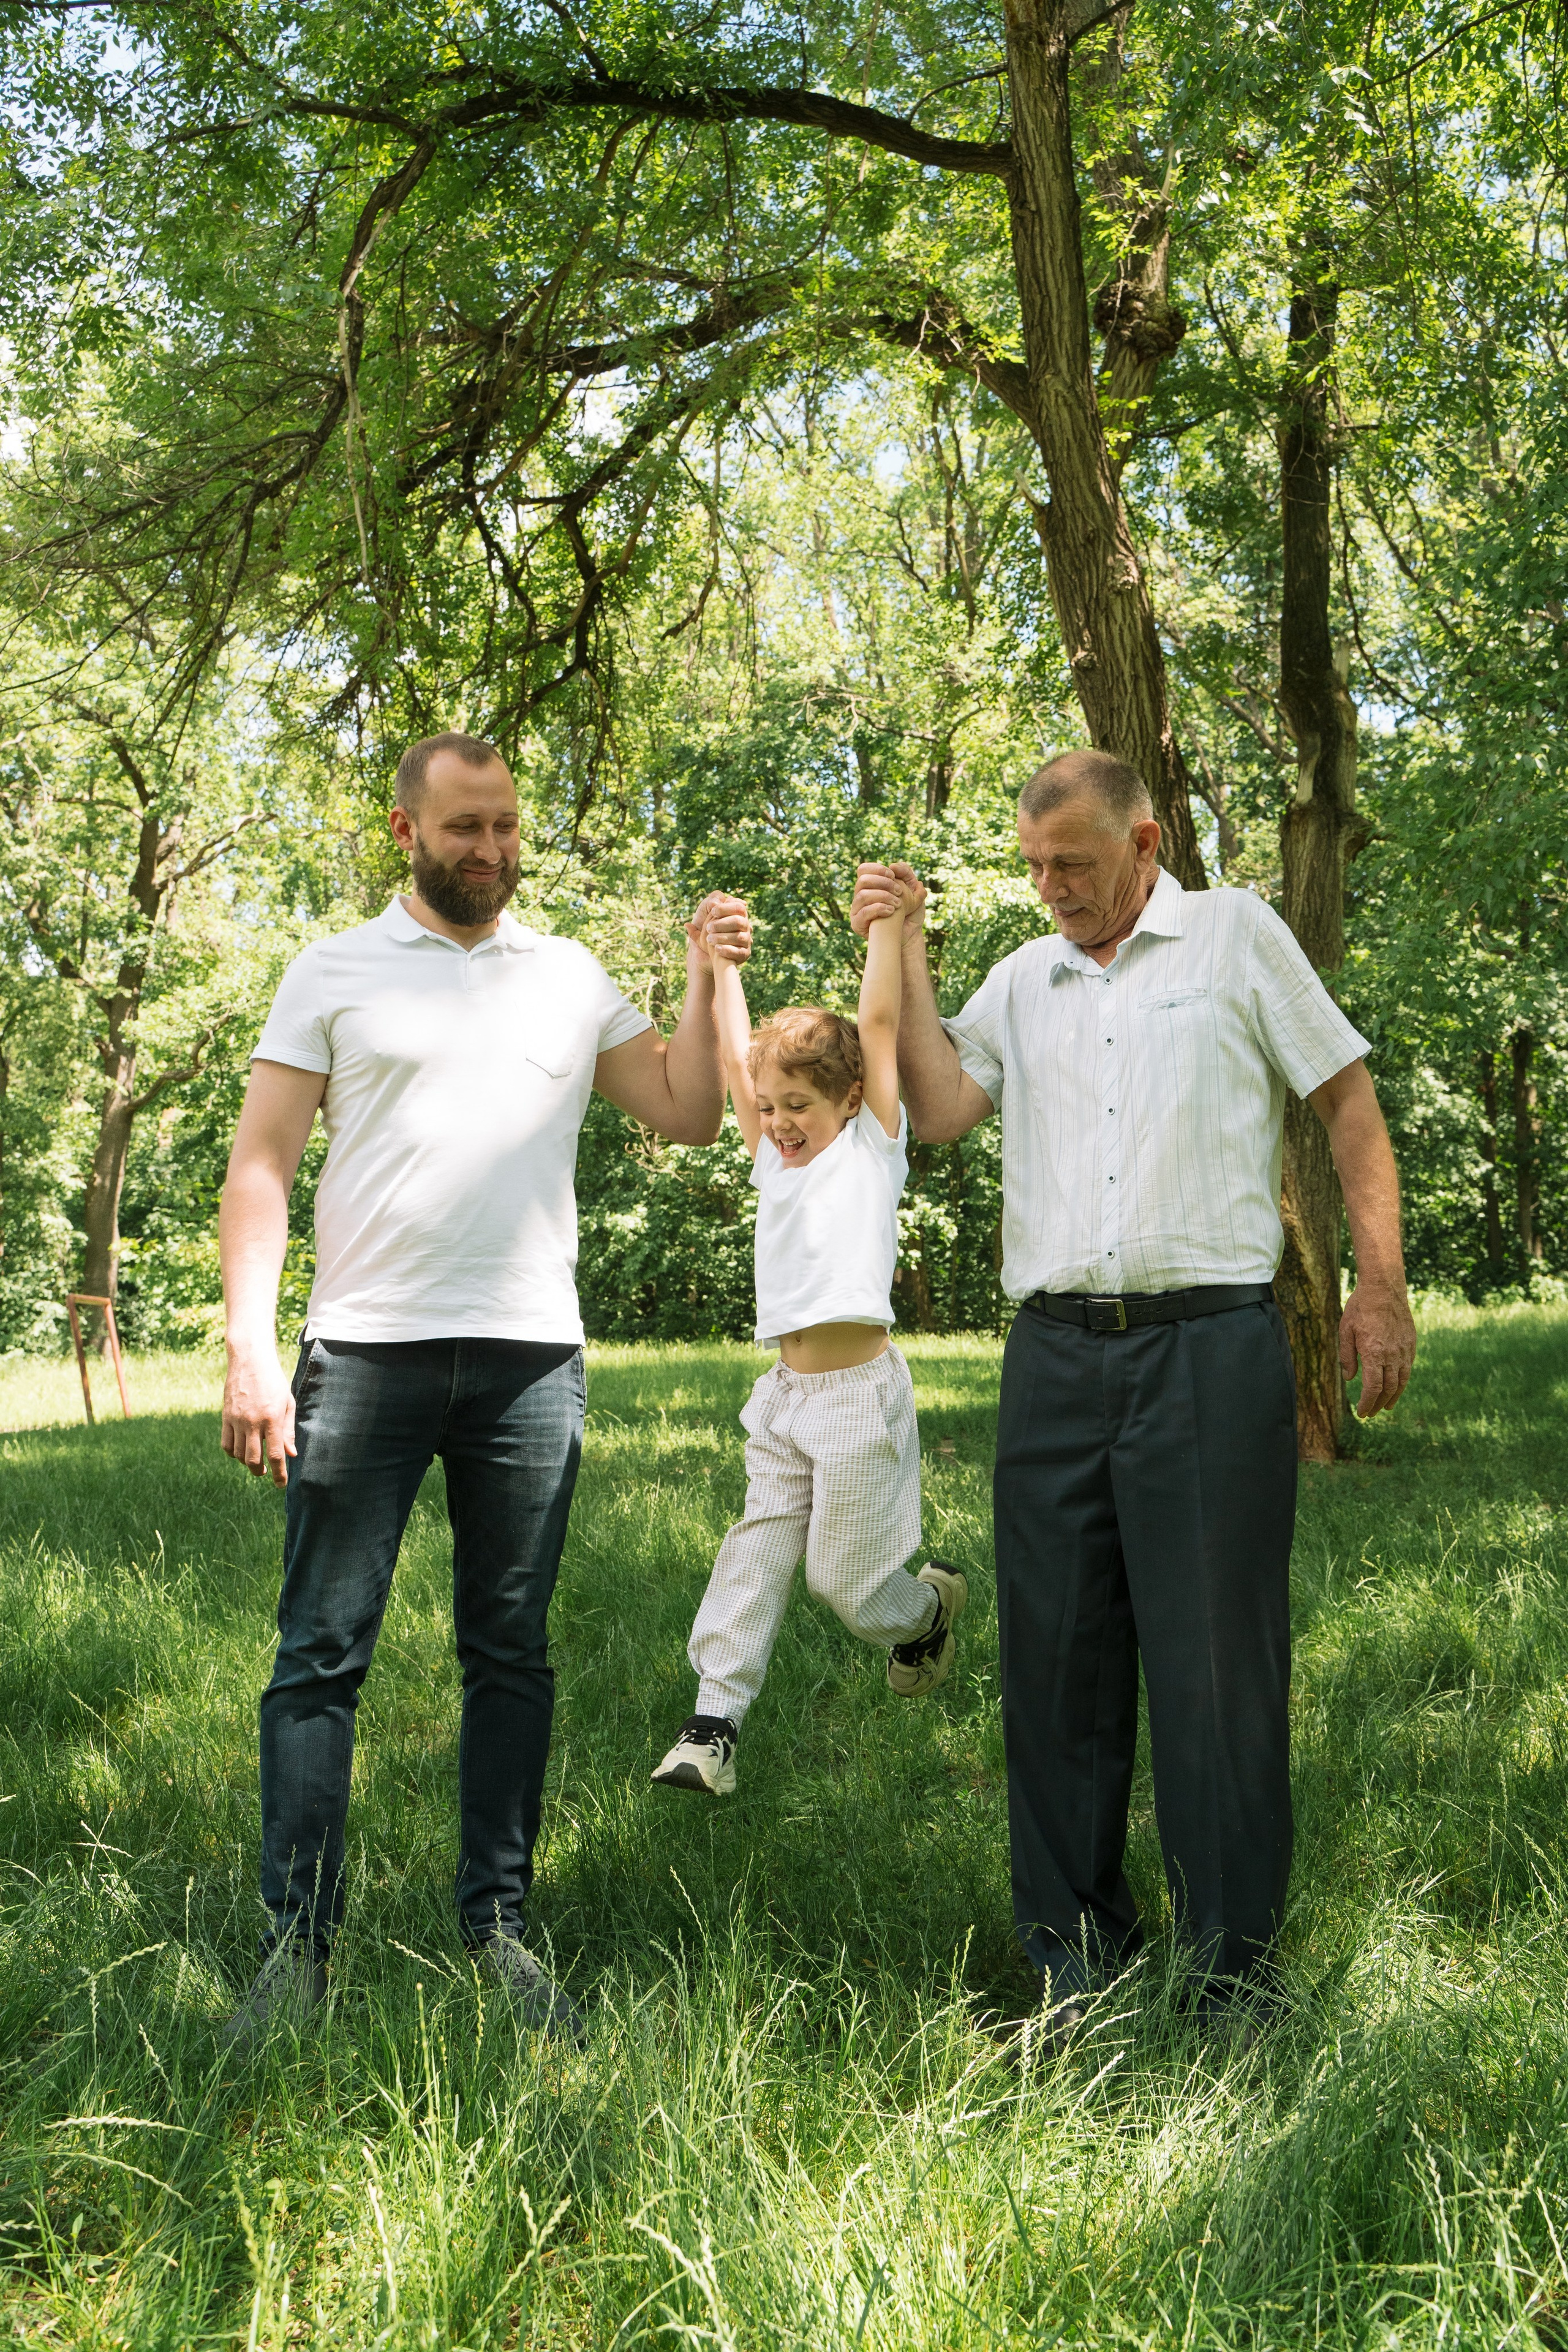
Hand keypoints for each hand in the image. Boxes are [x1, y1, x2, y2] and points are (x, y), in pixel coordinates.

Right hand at [222, 1343, 296, 1485]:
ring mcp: (236, 1421)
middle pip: (253, 1460)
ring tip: (256, 1460)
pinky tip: (241, 1451)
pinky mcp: (225, 1417)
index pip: (276, 1454)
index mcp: (272, 1419)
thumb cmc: (274, 1381)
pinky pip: (226, 1444)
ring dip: (247, 1462)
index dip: (279, 1473)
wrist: (250, 1361)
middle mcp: (253, 1422)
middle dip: (261, 1471)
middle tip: (266, 1472)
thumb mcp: (287, 1403)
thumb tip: (291, 1454)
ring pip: (239, 1455)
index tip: (281, 1484)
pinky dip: (233, 1453)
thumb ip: (288, 1430)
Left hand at [687, 892, 750, 966]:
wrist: (702, 953)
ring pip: (739, 937)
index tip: (712, 912)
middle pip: (739, 921)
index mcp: (738, 914)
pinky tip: (716, 948)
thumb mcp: (704, 913)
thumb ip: (710, 902)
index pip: (739, 907)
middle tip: (708, 928)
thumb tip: (715, 903)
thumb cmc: (706, 930)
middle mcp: (745, 926)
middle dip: (721, 924)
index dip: (725, 908)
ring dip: (722, 937)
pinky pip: (739, 952)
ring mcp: (746, 941)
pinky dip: (727, 950)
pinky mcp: (744, 954)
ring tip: (709, 939)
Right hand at [852, 861, 925, 938]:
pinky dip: (878, 909)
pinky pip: (862, 913)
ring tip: (898, 904)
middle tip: (899, 891)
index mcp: (870, 886)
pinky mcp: (857, 924)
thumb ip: (907, 874)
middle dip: (883, 883)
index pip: (863, 869)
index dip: (877, 869)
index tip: (893, 875)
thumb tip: (894, 866)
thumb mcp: (913, 890)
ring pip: (862, 895)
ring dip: (883, 896)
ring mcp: (857, 910)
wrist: (910, 935)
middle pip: (862, 880)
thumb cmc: (910, 913)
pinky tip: (891, 911)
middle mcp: (861, 896)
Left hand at [1338, 1283, 1416, 1417]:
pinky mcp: (1411, 1344)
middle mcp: (1392, 1354)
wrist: (1384, 1288)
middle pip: (1388, 1388)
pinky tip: (1396, 1386)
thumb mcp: (1346, 1331)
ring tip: (1386, 1407)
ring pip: (1401, 1381)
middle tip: (1370, 1413)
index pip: (1373, 1388)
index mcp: (1374, 1353)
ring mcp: (1404, 1350)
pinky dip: (1402, 1382)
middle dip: (1378, 1404)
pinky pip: (1408, 1368)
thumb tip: (1349, 1379)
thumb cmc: (1360, 1307)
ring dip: (1393, 1397)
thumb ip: (1347, 1357)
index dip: (1367, 1403)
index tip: (1362, 1412)